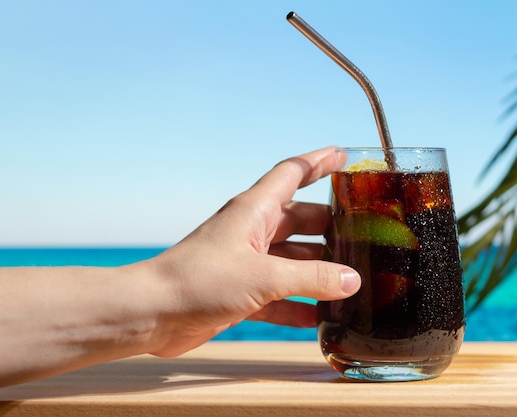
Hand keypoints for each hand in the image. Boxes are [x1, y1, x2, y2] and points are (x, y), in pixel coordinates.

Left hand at [143, 147, 360, 356]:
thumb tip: (351, 280)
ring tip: (351, 281)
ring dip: (317, 272)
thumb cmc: (200, 281)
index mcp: (253, 211)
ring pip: (291, 260)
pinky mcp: (239, 292)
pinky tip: (321, 318)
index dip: (318, 162)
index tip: (343, 156)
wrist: (152, 314)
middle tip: (363, 234)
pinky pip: (278, 295)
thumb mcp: (264, 276)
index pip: (291, 174)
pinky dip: (298, 305)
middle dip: (329, 226)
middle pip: (298, 220)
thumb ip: (311, 277)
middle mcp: (251, 232)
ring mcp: (245, 263)